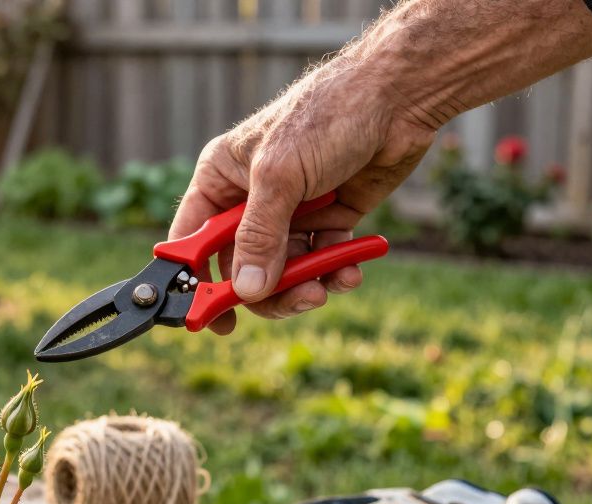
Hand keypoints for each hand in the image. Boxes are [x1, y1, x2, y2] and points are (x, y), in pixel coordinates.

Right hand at [167, 0, 591, 332]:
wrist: (399, 98)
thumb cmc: (327, 117)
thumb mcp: (280, 177)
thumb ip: (259, 237)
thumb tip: (246, 291)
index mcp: (221, 179)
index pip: (193, 239)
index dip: (196, 280)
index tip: (211, 317)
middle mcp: (251, 199)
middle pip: (242, 267)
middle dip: (267, 289)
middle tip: (296, 301)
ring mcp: (291, 211)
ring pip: (284, 271)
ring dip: (306, 285)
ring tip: (328, 287)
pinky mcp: (329, 219)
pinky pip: (321, 260)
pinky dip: (335, 272)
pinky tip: (351, 270)